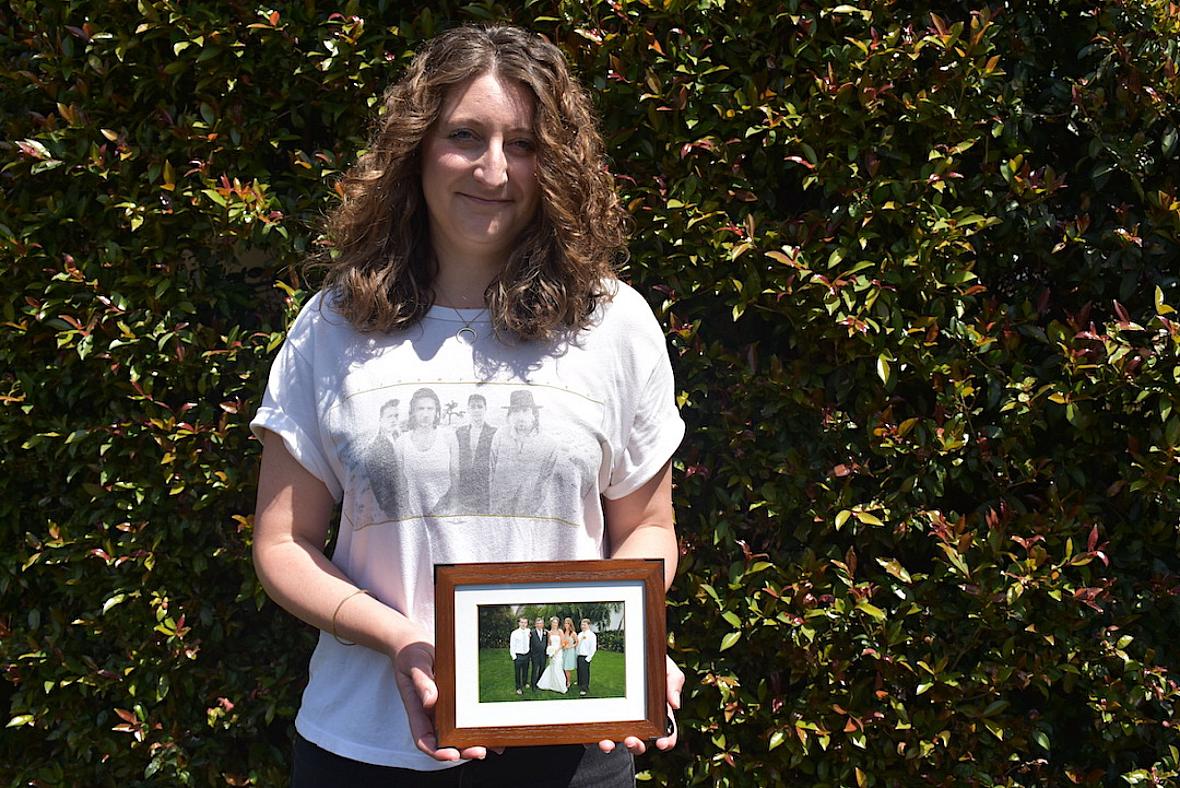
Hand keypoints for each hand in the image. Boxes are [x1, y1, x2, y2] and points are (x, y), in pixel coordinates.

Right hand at [392, 640, 488, 761]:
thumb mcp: (414, 663)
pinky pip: (466, 719)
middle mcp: (430, 715)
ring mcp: (443, 711)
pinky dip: (480, 728)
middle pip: (445, 743)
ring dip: (474, 742)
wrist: (415, 645)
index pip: (424, 739)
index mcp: (417, 710)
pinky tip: (496, 731)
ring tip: (494, 745)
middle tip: (480, 751)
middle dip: (463, 751)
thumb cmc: (412, 655)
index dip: (437, 752)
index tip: (452, 755)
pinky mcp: (455, 704)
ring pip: (458, 735)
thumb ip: (421, 682)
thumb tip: (430, 701)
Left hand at [597, 655, 683, 754]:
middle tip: (631, 740)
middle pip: (640, 741)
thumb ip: (674, 680)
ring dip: (613, 745)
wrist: (625, 648)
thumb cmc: (648, 660)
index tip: (662, 743)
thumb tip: (675, 704)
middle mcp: (638, 720)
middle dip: (637, 746)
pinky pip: (596, 732)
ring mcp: (619, 720)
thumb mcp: (665, 666)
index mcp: (657, 712)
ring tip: (609, 743)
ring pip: (617, 740)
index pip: (665, 732)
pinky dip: (594, 738)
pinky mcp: (600, 718)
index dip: (666, 741)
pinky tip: (594, 736)